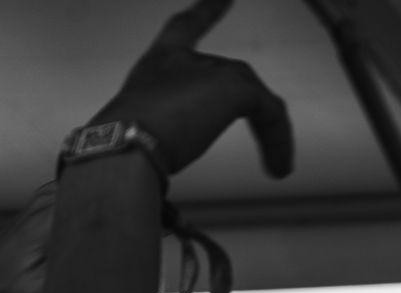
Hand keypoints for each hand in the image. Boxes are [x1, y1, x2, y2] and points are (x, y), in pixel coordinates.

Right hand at [88, 0, 292, 178]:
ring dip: (271, 135)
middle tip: (271, 145)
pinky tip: (279, 168)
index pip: (184, 27)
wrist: (123, 144)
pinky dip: (278, 142)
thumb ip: (157, 135)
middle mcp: (184, 59)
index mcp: (158, 64)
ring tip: (277, 168)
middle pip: (234, 77)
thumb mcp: (140, 132)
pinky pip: (270, 112)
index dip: (207, 10)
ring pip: (255, 97)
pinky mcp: (233, 86)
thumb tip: (156, 169)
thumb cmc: (122, 145)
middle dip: (254, 107)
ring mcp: (211, 69)